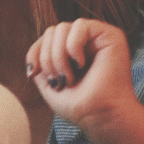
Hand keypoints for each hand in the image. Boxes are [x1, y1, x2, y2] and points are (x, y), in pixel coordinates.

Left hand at [26, 18, 134, 132]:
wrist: (101, 118)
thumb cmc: (78, 106)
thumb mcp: (48, 84)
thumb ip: (39, 64)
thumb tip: (34, 54)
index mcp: (71, 51)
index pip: (44, 39)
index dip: (34, 53)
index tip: (33, 73)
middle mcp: (84, 42)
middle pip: (51, 32)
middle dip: (47, 58)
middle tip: (58, 81)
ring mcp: (97, 37)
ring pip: (62, 28)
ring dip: (58, 55)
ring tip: (68, 77)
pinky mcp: (111, 35)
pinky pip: (80, 25)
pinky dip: (73, 45)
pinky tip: (79, 63)